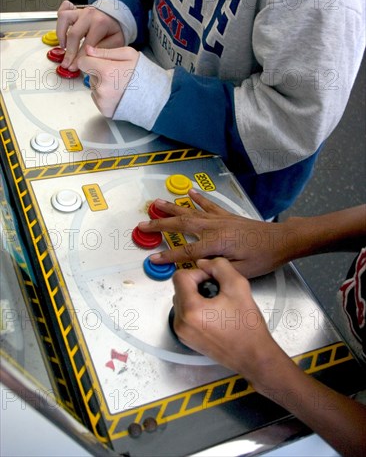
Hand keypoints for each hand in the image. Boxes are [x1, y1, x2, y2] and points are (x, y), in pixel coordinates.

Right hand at [56, 1, 124, 70]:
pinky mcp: (74, 10)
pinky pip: (63, 10)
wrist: (115, 16)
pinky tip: (62, 32)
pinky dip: (60, 20)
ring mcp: (80, 11)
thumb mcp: (116, 42)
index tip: (73, 67)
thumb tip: (89, 58)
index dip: (79, 58)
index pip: (87, 44)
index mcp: (100, 23)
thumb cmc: (115, 30)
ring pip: (63, 18)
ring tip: (63, 47)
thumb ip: (103, 49)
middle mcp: (88, 15)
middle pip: (73, 34)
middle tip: (66, 64)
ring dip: (61, 34)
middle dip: (69, 52)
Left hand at [77, 45, 138, 117]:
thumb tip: (88, 50)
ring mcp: (102, 101)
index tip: (97, 61)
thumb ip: (105, 51)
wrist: (154, 96)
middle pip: (89, 75)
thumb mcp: (128, 54)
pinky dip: (104, 95)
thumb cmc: (143, 73)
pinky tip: (117, 94)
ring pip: (93, 86)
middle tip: (116, 74)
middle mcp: (101, 88)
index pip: (83, 62)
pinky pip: (97, 98)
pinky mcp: (104, 110)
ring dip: (102, 84)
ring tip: (118, 84)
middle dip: (98, 72)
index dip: (90, 60)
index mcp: (106, 71)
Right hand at [138, 189, 290, 277]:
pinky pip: (208, 205)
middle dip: (161, 224)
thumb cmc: (263, 258)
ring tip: (156, 203)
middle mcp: (215, 227)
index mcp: (217, 243)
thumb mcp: (240, 271)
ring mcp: (220, 219)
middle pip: (182, 225)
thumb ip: (217, 268)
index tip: (154, 257)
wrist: (281, 240)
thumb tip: (198, 265)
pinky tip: (189, 192)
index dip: (169, 255)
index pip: (187, 251)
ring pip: (191, 212)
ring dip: (172, 208)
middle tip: (143, 223)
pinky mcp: (227, 216)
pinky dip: (198, 198)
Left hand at [174, 260, 365, 456]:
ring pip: (181, 301)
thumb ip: (219, 266)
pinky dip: (196, 309)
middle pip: (179, 288)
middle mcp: (181, 323)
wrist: (254, 356)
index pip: (180, 277)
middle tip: (218, 291)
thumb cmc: (247, 325)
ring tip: (218, 304)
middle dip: (197, 285)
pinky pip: (184, 315)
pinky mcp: (186, 339)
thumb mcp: (238, 286)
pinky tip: (215, 314)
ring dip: (196, 296)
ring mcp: (182, 333)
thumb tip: (203, 263)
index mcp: (190, 309)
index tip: (213, 279)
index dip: (198, 273)